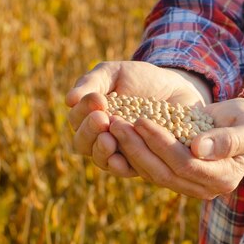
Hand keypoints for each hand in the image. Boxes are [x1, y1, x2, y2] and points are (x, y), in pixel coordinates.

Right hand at [65, 61, 212, 177]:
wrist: (175, 88)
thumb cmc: (139, 78)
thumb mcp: (114, 73)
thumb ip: (92, 82)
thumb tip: (68, 100)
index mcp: (90, 115)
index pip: (77, 120)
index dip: (83, 111)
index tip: (97, 100)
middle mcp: (100, 136)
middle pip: (82, 143)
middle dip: (89, 131)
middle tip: (101, 119)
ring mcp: (119, 151)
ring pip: (100, 159)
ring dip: (101, 150)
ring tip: (109, 138)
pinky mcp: (139, 163)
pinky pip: (124, 171)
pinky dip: (120, 166)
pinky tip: (120, 158)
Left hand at [109, 98, 243, 198]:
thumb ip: (228, 140)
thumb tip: (199, 149)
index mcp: (223, 178)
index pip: (185, 164)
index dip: (161, 143)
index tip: (141, 120)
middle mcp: (205, 188)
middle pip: (163, 172)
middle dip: (137, 147)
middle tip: (116, 123)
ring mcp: (189, 185)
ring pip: (152, 172)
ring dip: (130, 149)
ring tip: (113, 125)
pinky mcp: (177, 176)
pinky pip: (151, 168)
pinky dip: (133, 151)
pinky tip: (119, 133)